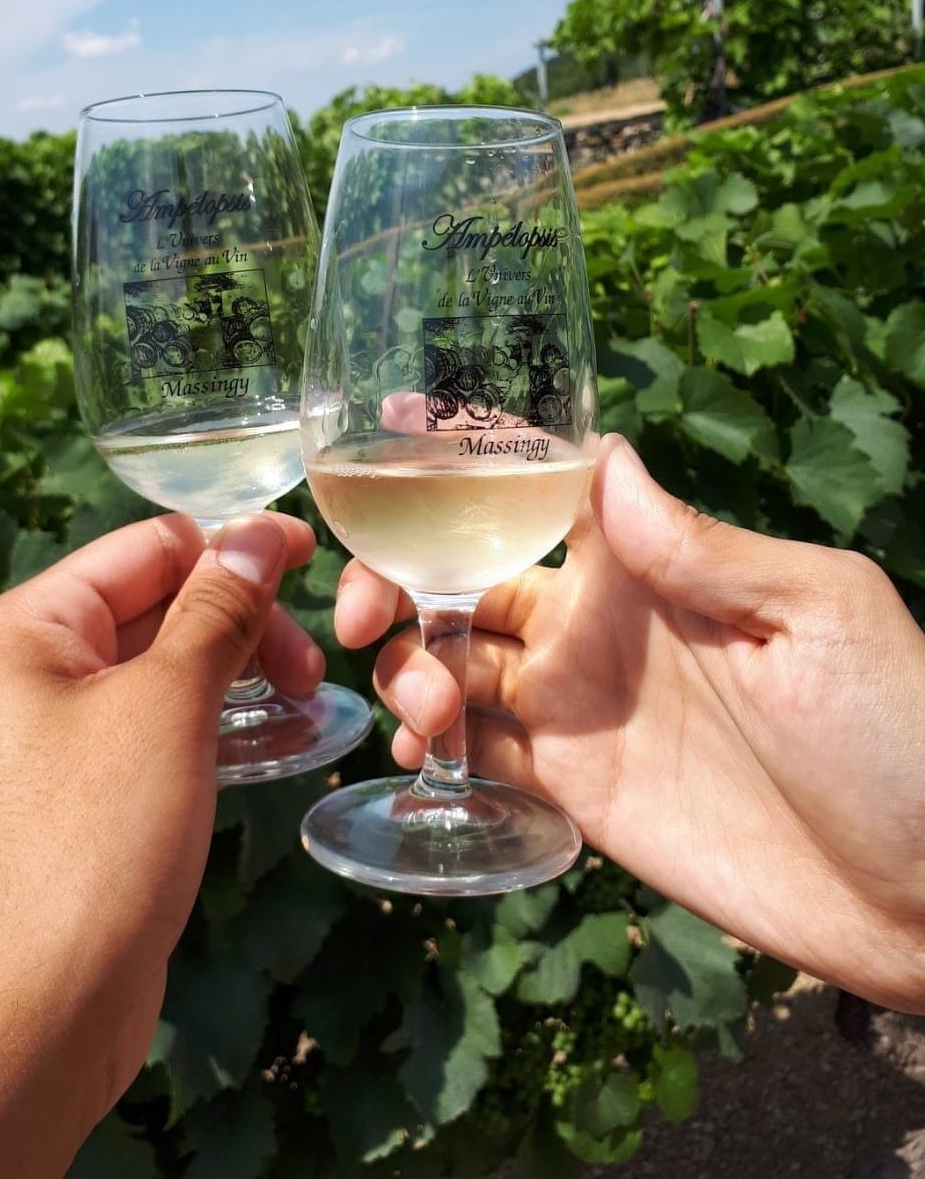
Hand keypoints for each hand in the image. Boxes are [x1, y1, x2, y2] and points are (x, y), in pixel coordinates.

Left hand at [0, 512, 320, 1178]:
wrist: (25, 1025)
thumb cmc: (91, 845)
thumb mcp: (166, 707)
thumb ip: (218, 611)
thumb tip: (262, 532)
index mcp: (20, 628)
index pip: (145, 548)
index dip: (233, 548)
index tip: (315, 559)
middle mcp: (23, 674)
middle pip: (152, 608)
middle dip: (239, 623)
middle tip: (314, 668)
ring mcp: (47, 743)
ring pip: (158, 675)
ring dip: (234, 677)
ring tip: (305, 704)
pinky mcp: (77, 803)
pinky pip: (152, 736)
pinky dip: (210, 730)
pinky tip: (270, 745)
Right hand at [336, 435, 924, 1011]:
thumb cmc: (899, 733)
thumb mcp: (819, 616)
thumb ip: (704, 549)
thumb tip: (605, 454)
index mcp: (651, 562)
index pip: (537, 489)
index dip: (460, 462)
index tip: (386, 441)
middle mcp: (599, 621)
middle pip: (463, 571)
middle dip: (395, 575)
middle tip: (360, 616)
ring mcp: (580, 707)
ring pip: (453, 658)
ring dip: (411, 664)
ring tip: (429, 706)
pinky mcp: (575, 790)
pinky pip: (478, 751)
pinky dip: (432, 741)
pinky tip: (422, 752)